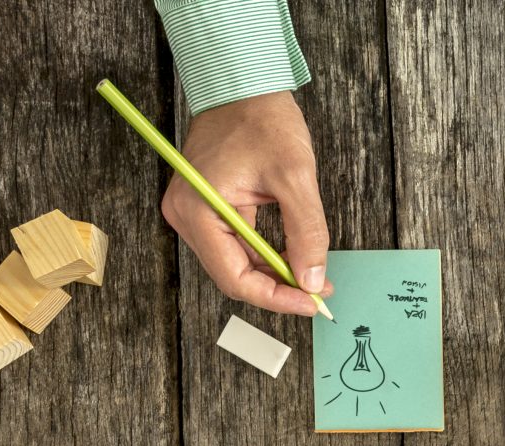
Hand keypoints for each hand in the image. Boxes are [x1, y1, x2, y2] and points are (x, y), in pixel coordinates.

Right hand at [166, 93, 328, 317]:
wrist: (242, 84)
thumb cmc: (261, 118)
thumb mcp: (295, 177)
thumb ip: (306, 233)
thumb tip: (311, 279)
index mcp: (198, 209)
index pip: (234, 277)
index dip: (276, 298)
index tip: (311, 302)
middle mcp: (186, 215)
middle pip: (233, 275)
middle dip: (278, 288)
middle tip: (318, 291)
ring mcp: (193, 211)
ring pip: (235, 263)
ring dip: (273, 274)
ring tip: (312, 275)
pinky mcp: (205, 207)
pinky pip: (235, 245)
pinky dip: (265, 256)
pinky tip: (292, 257)